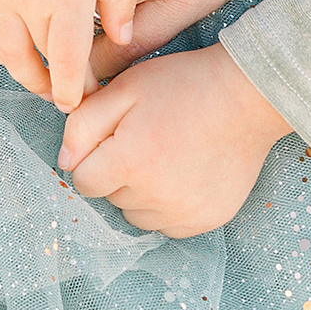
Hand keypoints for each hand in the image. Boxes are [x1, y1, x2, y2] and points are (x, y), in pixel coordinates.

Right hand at [0, 0, 135, 111]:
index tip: (82, 99)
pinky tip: (11, 45)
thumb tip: (120, 39)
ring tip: (39, 77)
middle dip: (52, 82)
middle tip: (66, 91)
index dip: (74, 88)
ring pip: (3, 52)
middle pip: (36, 60)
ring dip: (22, 71)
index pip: (68, 62)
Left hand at [57, 44, 291, 235]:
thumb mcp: (126, 88)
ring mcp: (183, 214)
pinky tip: (183, 172)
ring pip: (136, 215)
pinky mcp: (205, 222)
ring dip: (140, 192)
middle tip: (145, 137)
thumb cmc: (182, 85)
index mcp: (131, 160)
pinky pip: (166, 225)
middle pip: (111, 198)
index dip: (92, 157)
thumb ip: (83, 124)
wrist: (246, 96)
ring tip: (165, 154)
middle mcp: (155, 196)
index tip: (113, 137)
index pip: (83, 181)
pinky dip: (166, 205)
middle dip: (117, 171)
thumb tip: (64, 163)